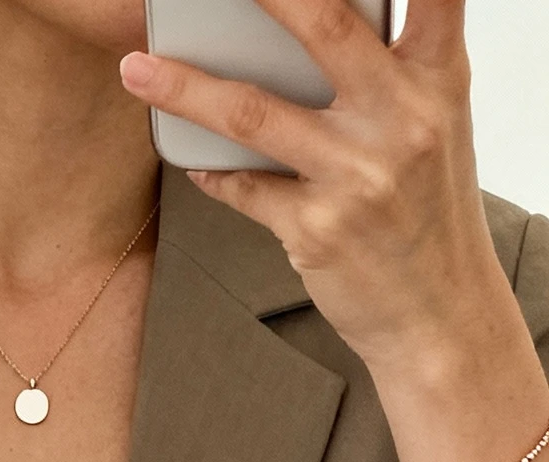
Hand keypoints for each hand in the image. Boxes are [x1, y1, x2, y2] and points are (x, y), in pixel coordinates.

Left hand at [120, 0, 517, 381]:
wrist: (439, 317)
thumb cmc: (430, 212)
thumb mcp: (435, 124)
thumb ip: (390, 68)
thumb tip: (306, 25)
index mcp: (438, 76)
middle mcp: (404, 117)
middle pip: (323, 25)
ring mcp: (358, 175)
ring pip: (251, 112)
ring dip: (183, 88)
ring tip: (136, 68)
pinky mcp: (317, 230)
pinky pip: (245, 187)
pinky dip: (215, 173)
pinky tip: (197, 163)